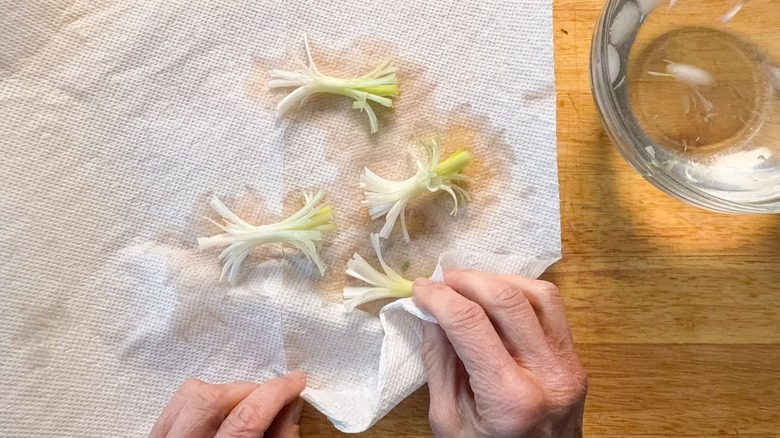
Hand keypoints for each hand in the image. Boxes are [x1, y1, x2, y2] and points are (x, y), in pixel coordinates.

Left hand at [149, 372, 306, 437]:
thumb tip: (289, 406)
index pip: (244, 420)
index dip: (275, 395)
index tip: (295, 382)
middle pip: (210, 399)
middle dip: (248, 391)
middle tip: (272, 400)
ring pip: (188, 394)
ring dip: (224, 394)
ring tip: (246, 409)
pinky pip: (175, 405)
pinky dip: (203, 402)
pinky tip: (221, 416)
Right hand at [413, 271, 586, 437]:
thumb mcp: (448, 419)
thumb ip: (439, 362)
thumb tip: (430, 312)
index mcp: (510, 399)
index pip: (471, 324)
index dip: (440, 298)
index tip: (419, 288)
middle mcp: (548, 376)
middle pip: (507, 300)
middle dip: (467, 281)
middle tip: (441, 282)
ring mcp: (569, 366)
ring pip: (538, 294)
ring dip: (497, 281)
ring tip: (467, 287)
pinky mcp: (575, 361)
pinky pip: (552, 309)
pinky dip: (522, 293)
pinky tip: (496, 298)